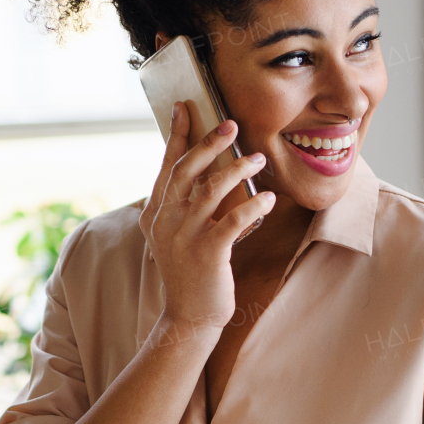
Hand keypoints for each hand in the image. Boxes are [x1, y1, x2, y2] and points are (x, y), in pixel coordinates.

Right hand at [141, 106, 275, 335]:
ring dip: (238, 169)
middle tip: (232, 124)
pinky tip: (268, 197)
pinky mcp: (208, 253)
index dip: (177, 135)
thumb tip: (204, 170)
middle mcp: (166, 220)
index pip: (167, 165)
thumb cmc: (190, 271)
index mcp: (155, 212)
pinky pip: (233, 220)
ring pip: (211, 190)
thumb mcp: (176, 235)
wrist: (189, 316)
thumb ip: (183, 205)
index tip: (185, 107)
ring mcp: (185, 236)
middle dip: (210, 143)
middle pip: (187, 170)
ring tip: (258, 158)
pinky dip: (253, 206)